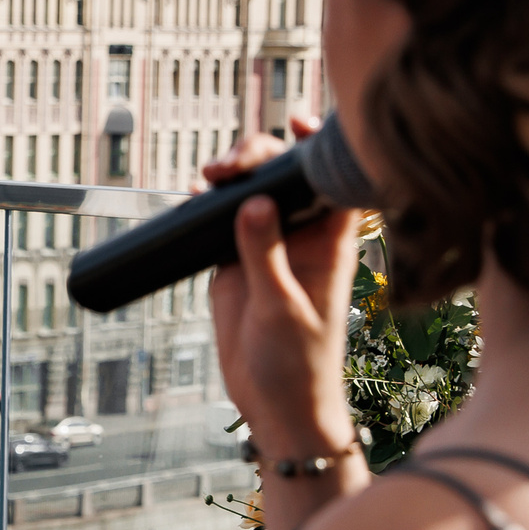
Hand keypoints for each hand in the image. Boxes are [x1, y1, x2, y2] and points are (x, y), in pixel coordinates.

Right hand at [204, 117, 362, 459]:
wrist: (275, 405)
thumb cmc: (299, 364)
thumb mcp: (283, 308)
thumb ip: (266, 254)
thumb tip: (252, 202)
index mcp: (329, 242)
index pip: (332, 179)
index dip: (320, 146)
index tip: (296, 124)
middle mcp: (299, 237)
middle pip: (283, 176)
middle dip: (258, 157)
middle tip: (230, 167)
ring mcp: (266, 248)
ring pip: (251, 193)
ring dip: (232, 175)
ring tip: (210, 176)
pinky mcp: (234, 264)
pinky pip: (220, 221)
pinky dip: (207, 204)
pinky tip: (196, 196)